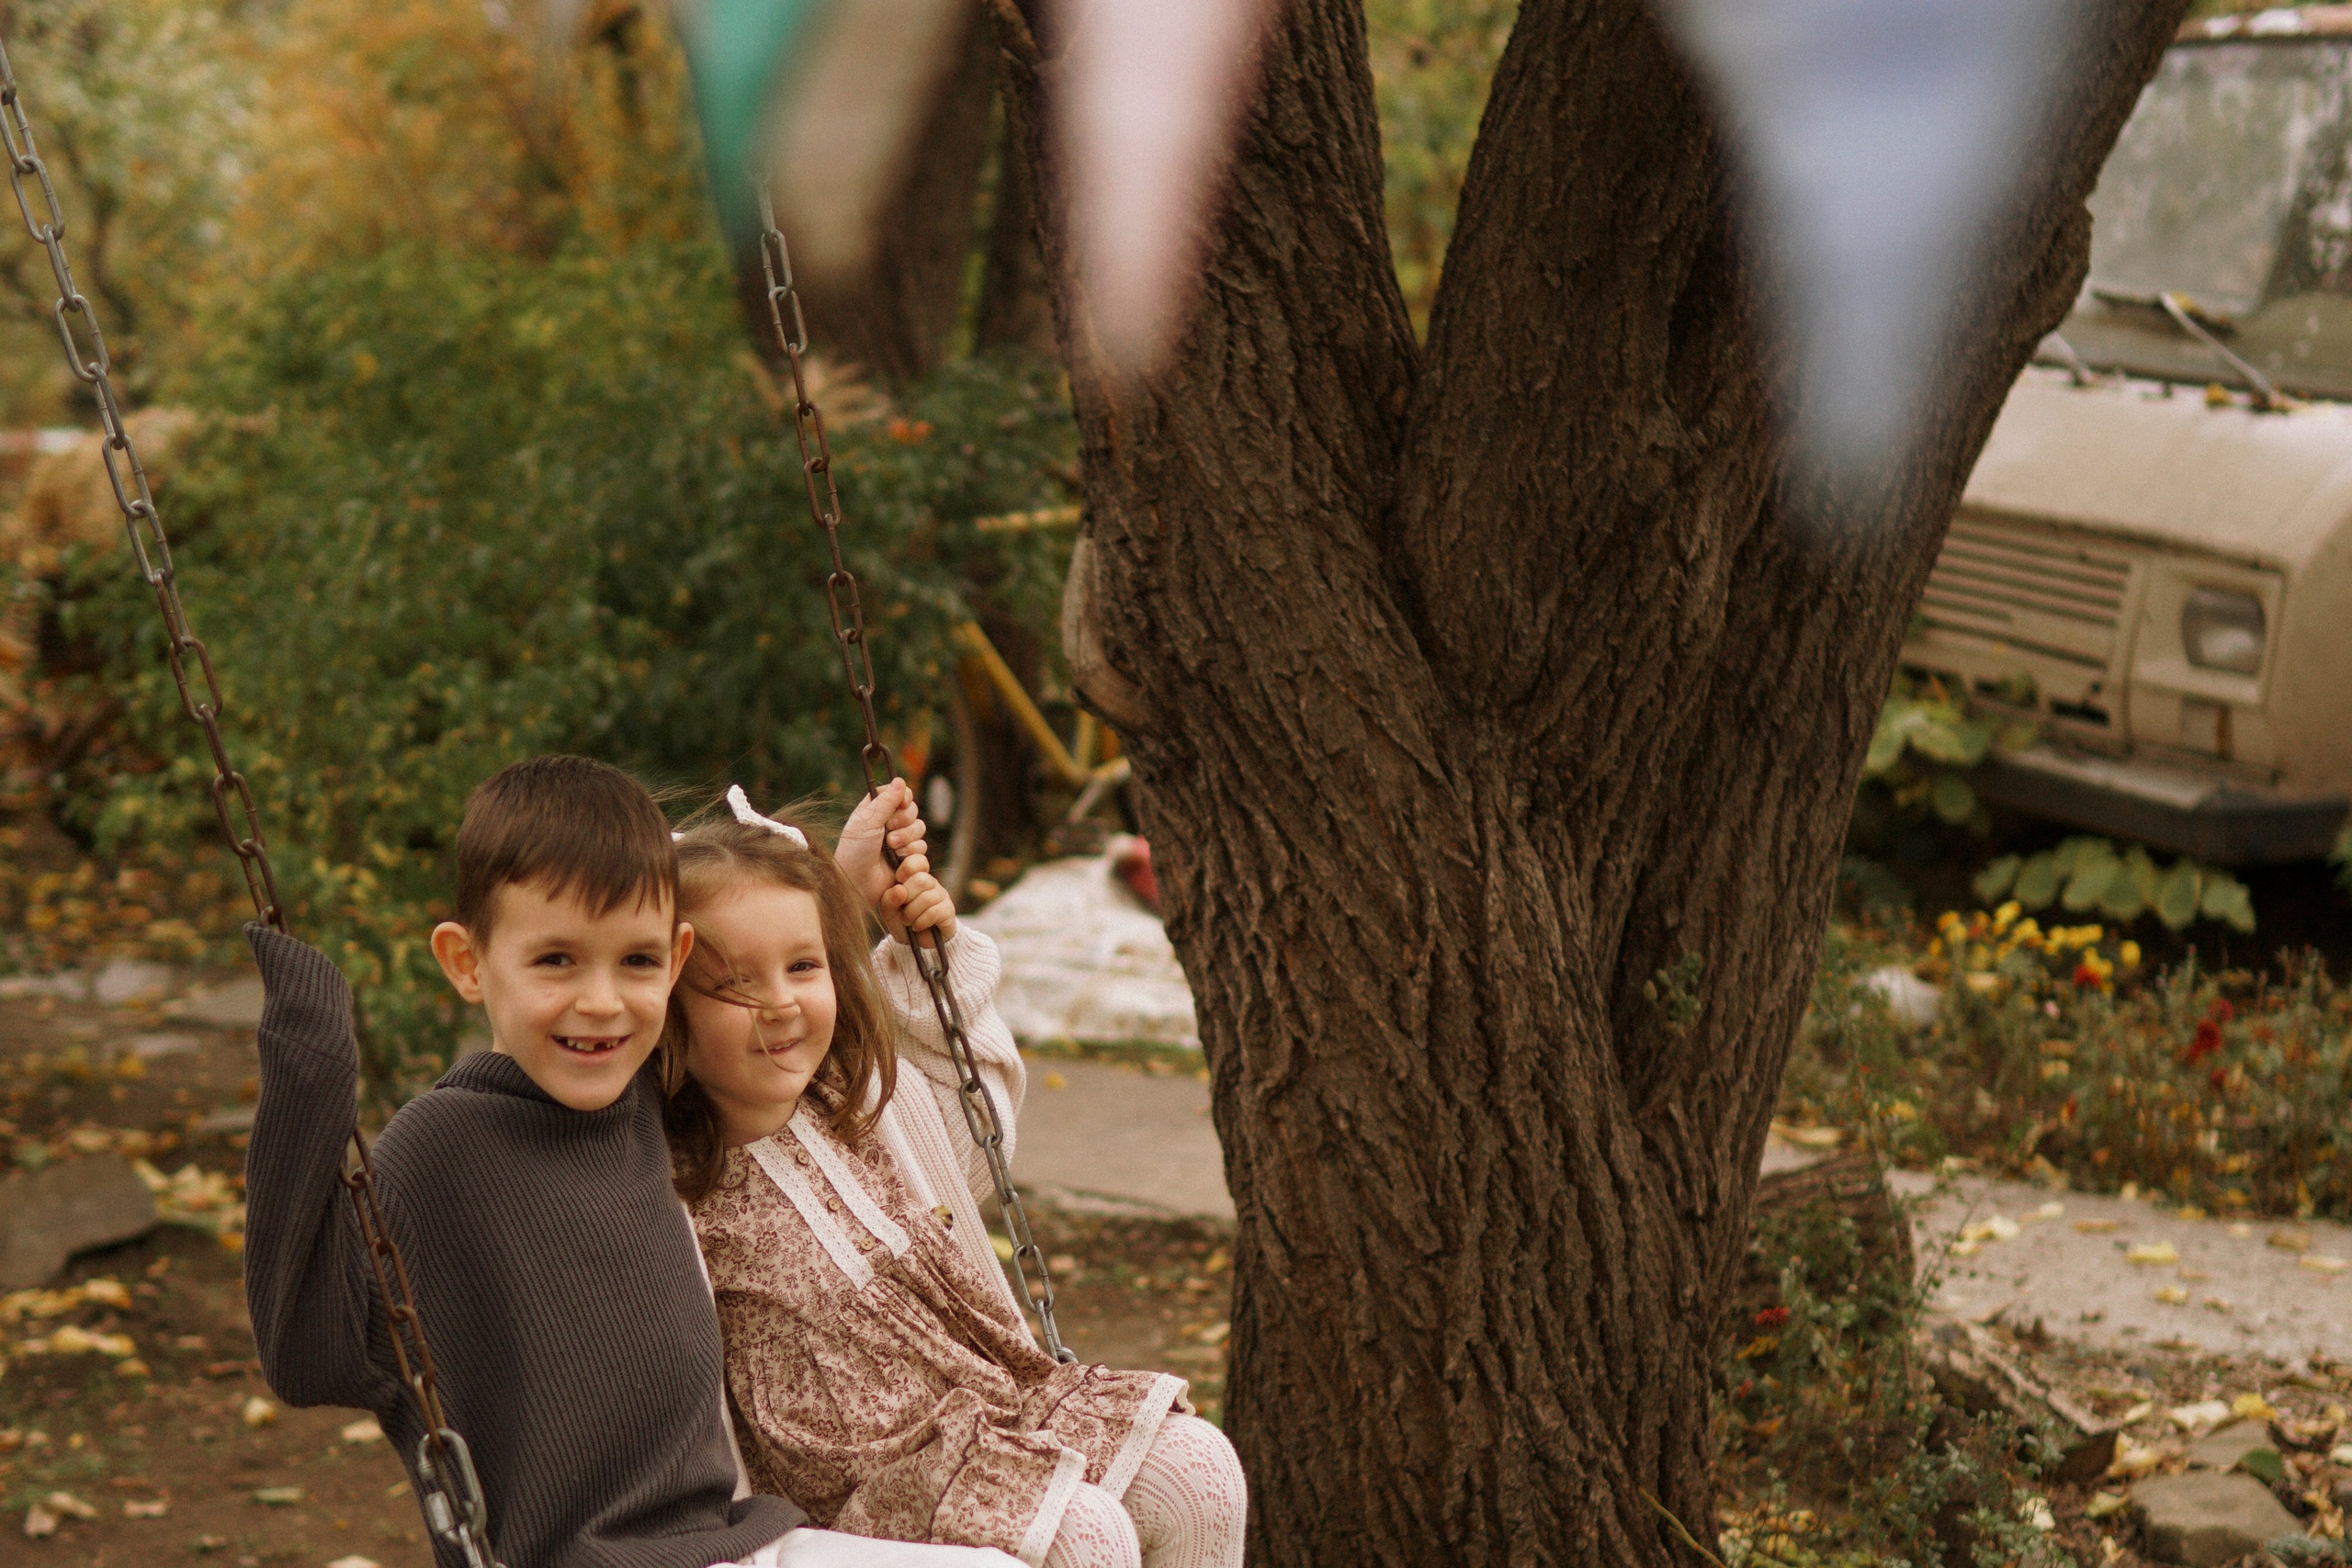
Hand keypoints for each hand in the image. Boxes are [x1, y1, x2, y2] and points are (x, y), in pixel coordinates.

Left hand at [835, 780, 929, 910]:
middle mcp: (888, 823)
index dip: (904, 797)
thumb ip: (885, 801)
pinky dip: (911, 854)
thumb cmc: (855, 851)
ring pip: (920, 829)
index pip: (898, 793)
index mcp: (875, 810)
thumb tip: (900, 780)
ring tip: (891, 848)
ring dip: (907, 839)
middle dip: (904, 822)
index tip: (902, 803)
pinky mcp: (907, 858)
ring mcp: (899, 841)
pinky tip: (898, 861)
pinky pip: (922, 848)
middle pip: (913, 810)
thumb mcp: (867, 821)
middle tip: (888, 832)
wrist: (857, 884)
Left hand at [881, 856, 957, 945]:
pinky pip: (934, 911)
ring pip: (927, 897)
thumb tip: (900, 889)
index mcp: (915, 877)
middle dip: (907, 897)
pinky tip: (917, 926)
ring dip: (912, 913)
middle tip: (902, 909)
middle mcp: (930, 883)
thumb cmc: (901, 922)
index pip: (918, 860)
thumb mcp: (888, 911)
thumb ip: (888, 899)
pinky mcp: (949, 910)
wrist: (915, 945)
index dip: (908, 867)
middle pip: (922, 879)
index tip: (898, 879)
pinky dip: (921, 922)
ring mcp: (941, 895)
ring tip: (907, 922)